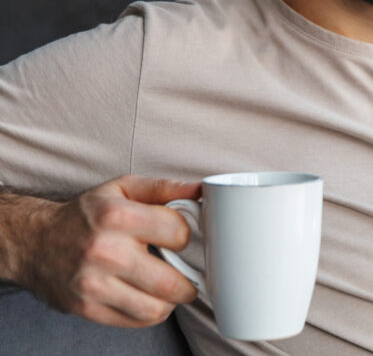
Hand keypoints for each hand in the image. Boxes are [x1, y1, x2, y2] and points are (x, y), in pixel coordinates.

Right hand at [24, 175, 200, 326]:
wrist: (34, 242)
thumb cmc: (86, 215)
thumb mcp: (122, 189)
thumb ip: (164, 188)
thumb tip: (201, 190)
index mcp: (116, 216)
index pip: (178, 232)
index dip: (185, 235)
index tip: (179, 238)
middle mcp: (104, 251)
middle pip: (171, 281)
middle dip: (188, 281)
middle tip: (188, 275)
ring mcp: (93, 284)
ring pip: (155, 308)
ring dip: (170, 302)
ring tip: (169, 289)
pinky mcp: (85, 307)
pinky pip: (135, 321)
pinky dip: (150, 313)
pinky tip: (149, 298)